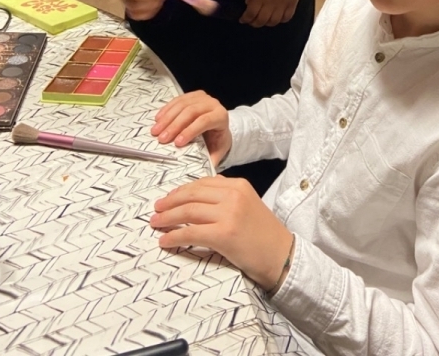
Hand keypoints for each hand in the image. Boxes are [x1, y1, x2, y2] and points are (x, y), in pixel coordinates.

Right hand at [151, 91, 230, 163]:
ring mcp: (202, 97)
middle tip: (161, 139)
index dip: (190, 131)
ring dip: (167, 118)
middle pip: (191, 112)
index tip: (177, 143)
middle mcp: (212, 104)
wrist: (220, 126)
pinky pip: (177, 100)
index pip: (204, 121)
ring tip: (156, 131)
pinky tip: (158, 119)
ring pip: (182, 104)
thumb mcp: (218, 151)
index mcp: (221, 117)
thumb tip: (201, 176)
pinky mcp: (192, 95)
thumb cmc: (217, 140)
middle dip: (174, 126)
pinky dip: (166, 110)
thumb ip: (210, 161)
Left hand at [151, 175, 293, 290]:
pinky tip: (165, 240)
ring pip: (188, 212)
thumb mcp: (248, 204)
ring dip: (167, 218)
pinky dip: (173, 236)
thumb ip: (227, 197)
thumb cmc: (264, 234)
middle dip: (170, 202)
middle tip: (157, 209)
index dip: (181, 190)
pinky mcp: (223, 235)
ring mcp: (228, 214)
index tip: (169, 197)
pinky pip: (190, 232)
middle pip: (192, 195)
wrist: (281, 255)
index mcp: (238, 185)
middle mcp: (233, 195)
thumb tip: (197, 199)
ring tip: (156, 223)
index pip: (202, 183)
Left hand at [241, 0, 309, 27]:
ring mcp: (283, 6)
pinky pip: (286, 19)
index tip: (242, 19)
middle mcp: (271, 4)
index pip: (251, 14)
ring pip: (273, 22)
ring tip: (264, 19)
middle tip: (251, 20)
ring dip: (266, 23)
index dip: (245, 19)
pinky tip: (277, 16)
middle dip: (254, 23)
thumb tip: (248, 3)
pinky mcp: (293, 5)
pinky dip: (280, 20)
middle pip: (261, 21)